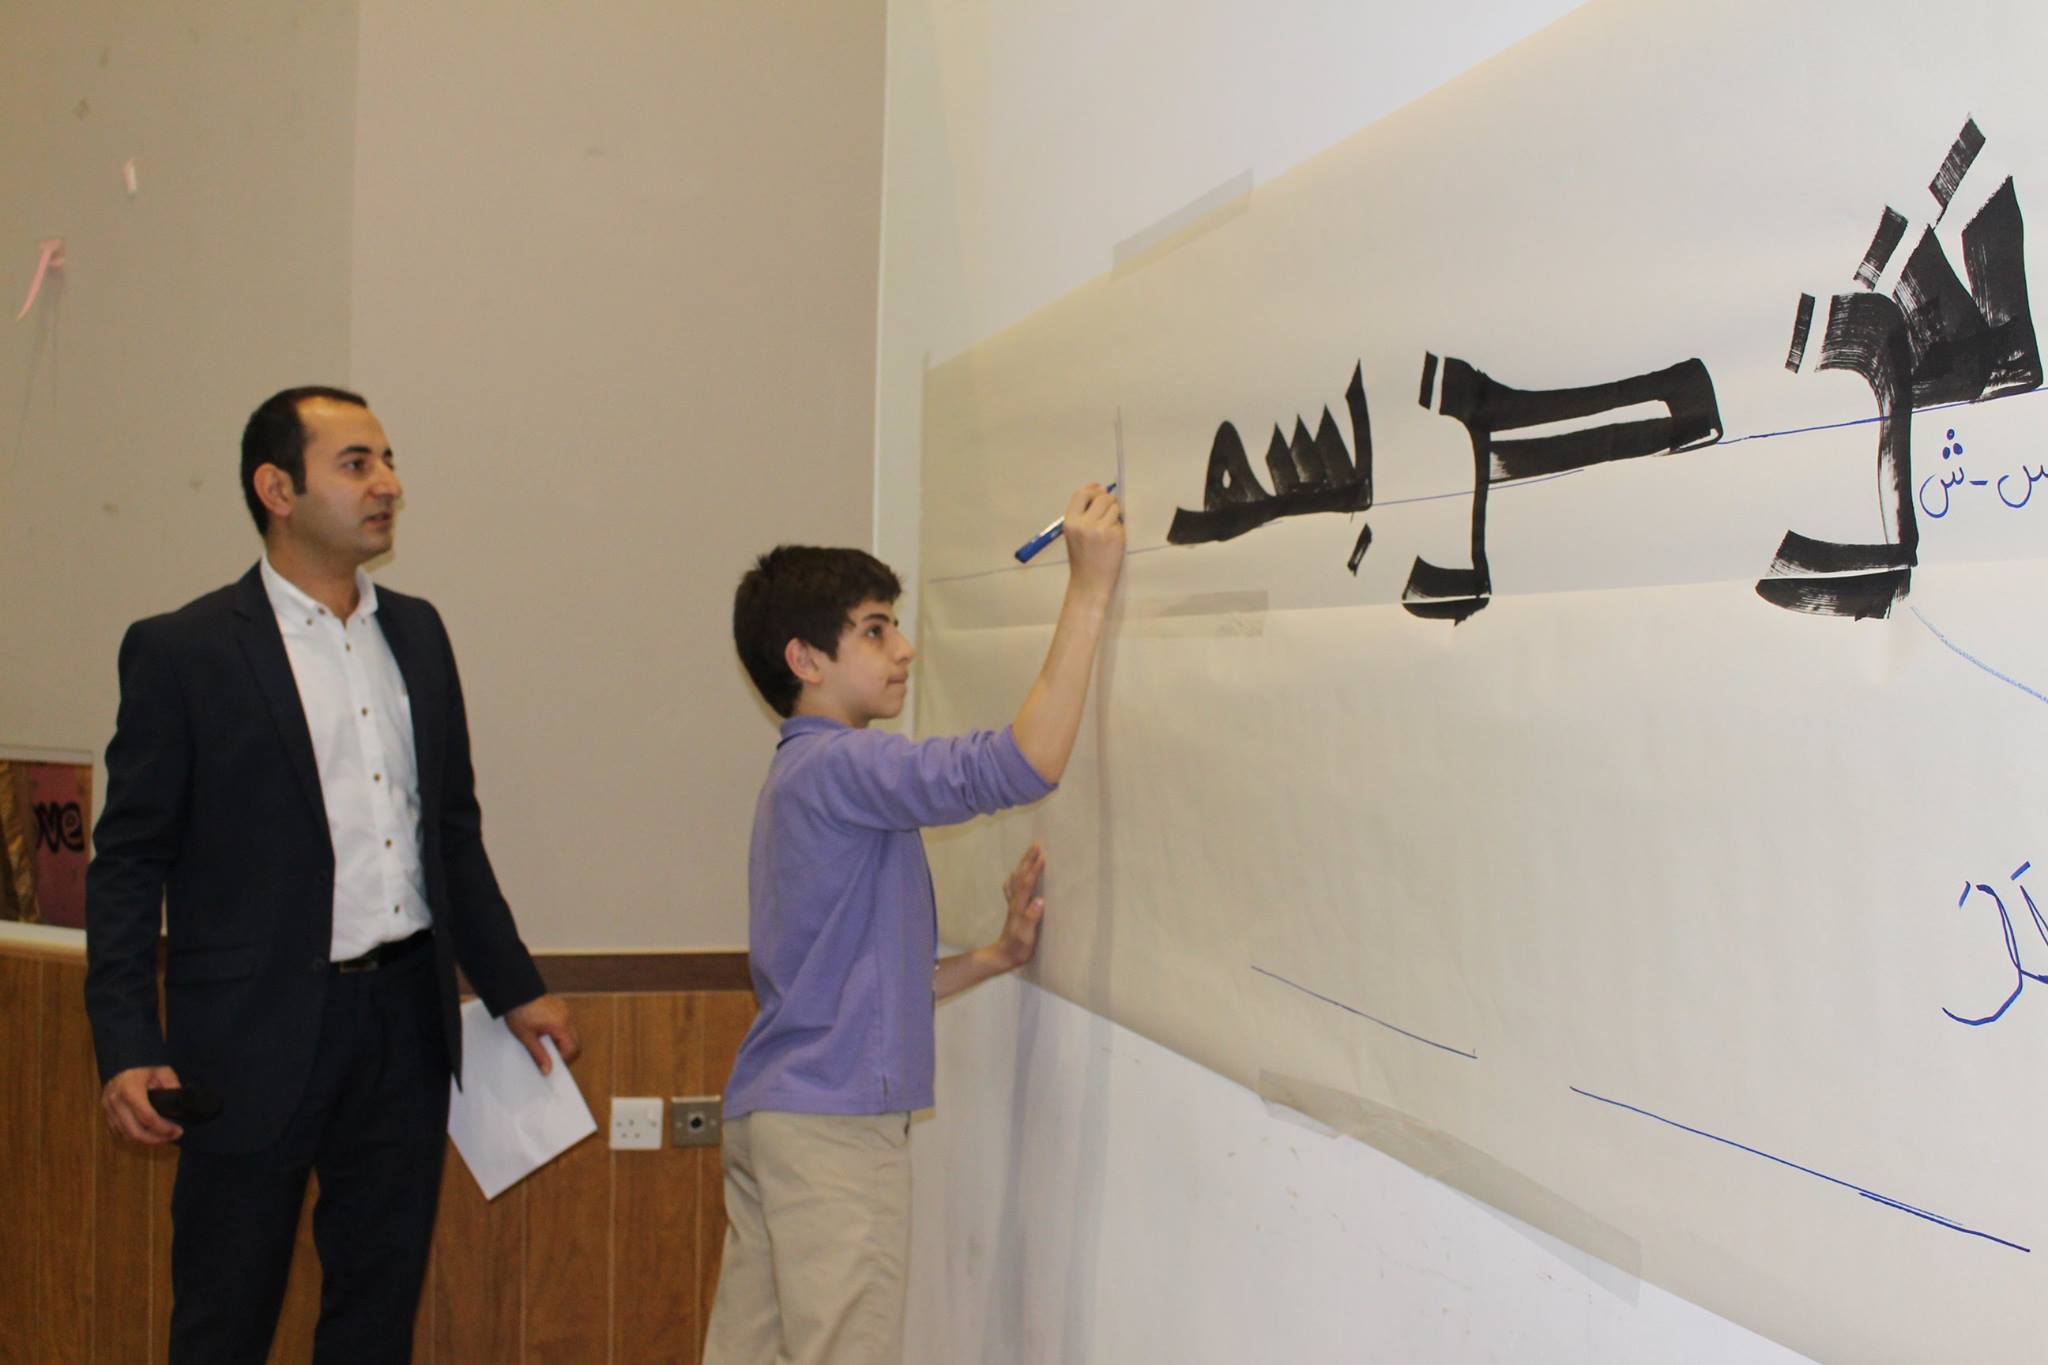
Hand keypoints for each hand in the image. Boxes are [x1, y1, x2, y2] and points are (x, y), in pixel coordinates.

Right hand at [102, 1064, 184, 1144]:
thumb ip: (172, 1087)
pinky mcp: (105, 1116)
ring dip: (146, 1140)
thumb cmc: (146, 1070)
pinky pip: (119, 1133)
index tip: (178, 1131)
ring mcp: (107, 1110)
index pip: (147, 1117)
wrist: (123, 1063)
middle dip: (156, 1139)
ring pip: (127, 1135)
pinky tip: (149, 1135)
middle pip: (135, 1131)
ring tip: (163, 1137)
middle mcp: (115, 1101)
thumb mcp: (164, 1072)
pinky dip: (135, 1137)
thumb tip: (181, 1106)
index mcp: (129, 1089)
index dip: (163, 1128)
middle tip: (172, 1137)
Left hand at [505, 994, 580, 1074]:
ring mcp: (564, 1010)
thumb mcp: (527, 1038)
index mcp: (560, 1025)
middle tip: (550, 1058)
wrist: (514, 991)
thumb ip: (539, 1055)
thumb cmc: (519, 1012)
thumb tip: (547, 1070)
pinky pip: (565, 1023)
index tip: (553, 1065)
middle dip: (565, 1052)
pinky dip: (558, 1031)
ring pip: (570, 1032)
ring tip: (544, 1043)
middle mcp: (566, 1017)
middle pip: (575, 1041)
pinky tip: (543, 1031)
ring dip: (561, 1041)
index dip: (565, 1060)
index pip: (572, 1049)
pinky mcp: (560, 1006)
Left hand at [988, 841, 1046, 970]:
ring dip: (1023, 864)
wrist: (1003, 956)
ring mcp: (1013, 904)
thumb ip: (1031, 918)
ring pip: (1017, 878)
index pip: (1028, 883)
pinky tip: (1013, 875)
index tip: (1043, 855)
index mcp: (1020, 906)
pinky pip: (1013, 888)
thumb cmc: (1018, 948)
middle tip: (1037, 843)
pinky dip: (1015, 878)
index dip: (1035, 869)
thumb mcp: (1027, 936)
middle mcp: (1015, 902)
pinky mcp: (1013, 909)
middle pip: (1021, 876)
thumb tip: (1040, 900)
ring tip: (1030, 852)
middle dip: (1028, 859)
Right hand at [1060, 483, 1124, 594]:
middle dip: (1108, 502)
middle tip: (1107, 515)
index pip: (1081, 493)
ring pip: (1115, 508)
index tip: (1100, 491)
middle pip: (1102, 497)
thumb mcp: (1074, 533)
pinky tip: (1113, 541)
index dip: (1092, 490)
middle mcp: (1084, 523)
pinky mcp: (1116, 536)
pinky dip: (1119, 529)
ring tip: (1109, 530)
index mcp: (1070, 522)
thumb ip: (1083, 512)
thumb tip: (1099, 487)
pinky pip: (1121, 523)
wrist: (1089, 583)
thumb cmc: (1082, 558)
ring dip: (1115, 515)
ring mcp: (1101, 530)